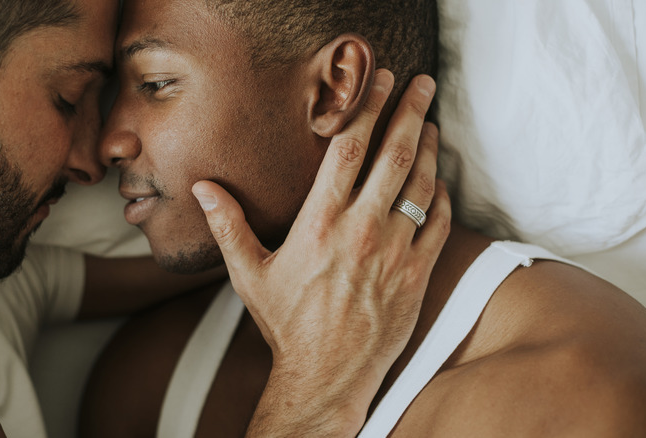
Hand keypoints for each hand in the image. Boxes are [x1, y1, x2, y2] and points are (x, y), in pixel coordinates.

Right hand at [192, 70, 449, 435]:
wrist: (326, 375)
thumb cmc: (286, 324)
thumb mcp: (249, 274)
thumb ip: (228, 226)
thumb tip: (203, 188)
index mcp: (319, 224)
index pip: (347, 151)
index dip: (364, 108)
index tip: (377, 81)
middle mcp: (361, 231)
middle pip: (393, 157)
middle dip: (409, 112)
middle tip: (420, 83)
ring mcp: (394, 254)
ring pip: (422, 187)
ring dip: (429, 149)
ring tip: (431, 124)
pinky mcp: (416, 276)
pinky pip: (440, 226)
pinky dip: (443, 198)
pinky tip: (440, 181)